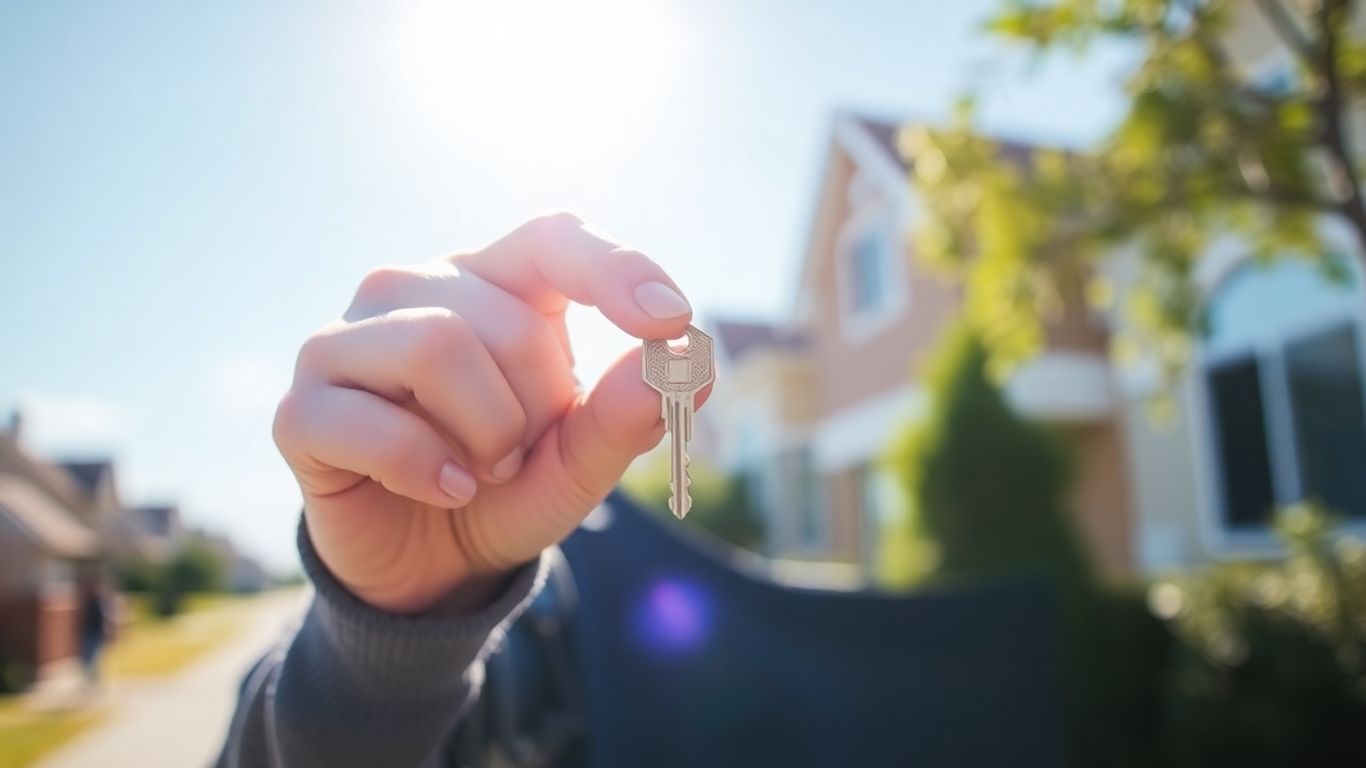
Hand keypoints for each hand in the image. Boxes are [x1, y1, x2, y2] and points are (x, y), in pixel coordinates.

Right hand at [273, 213, 709, 613]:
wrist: (430, 562)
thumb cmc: (509, 485)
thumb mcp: (580, 460)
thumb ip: (629, 414)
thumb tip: (691, 365)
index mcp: (493, 281)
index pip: (554, 239)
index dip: (616, 269)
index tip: (671, 321)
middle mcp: (412, 288)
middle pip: (507, 321)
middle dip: (541, 407)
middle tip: (522, 451)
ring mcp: (345, 340)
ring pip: (437, 347)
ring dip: (487, 433)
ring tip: (483, 469)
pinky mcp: (303, 408)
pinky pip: (372, 422)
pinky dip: (427, 468)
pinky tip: (446, 489)